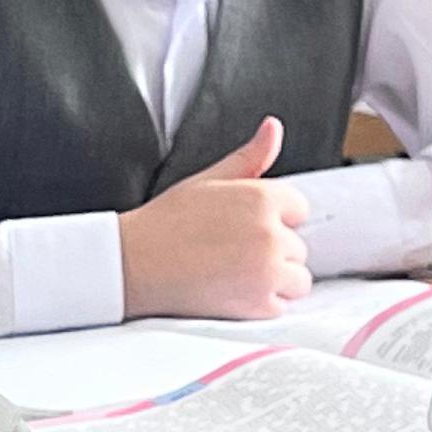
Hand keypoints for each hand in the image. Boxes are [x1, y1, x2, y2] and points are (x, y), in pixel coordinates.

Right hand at [117, 117, 311, 319]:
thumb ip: (249, 158)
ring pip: (297, 278)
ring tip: (234, 273)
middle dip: (271, 251)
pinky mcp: (259, 304)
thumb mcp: (208, 180)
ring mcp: (267, 271)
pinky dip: (261, 303)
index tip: (242, 227)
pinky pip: (281, 305)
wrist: (134, 265)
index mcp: (261, 197)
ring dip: (274, 280)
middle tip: (230, 251)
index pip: (298, 210)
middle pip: (297, 246)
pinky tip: (231, 291)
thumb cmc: (166, 222)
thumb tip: (274, 127)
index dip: (272, 219)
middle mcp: (270, 233)